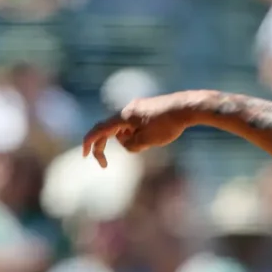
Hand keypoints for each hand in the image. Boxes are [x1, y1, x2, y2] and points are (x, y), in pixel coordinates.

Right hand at [81, 93, 201, 166]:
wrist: (187, 107)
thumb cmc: (168, 124)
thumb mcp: (147, 141)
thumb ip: (131, 146)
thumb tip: (126, 143)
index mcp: (123, 117)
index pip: (99, 130)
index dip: (89, 143)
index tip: (84, 155)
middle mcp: (126, 110)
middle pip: (108, 131)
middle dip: (105, 147)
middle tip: (105, 165)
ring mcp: (136, 108)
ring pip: (124, 130)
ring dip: (130, 140)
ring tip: (154, 138)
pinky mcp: (146, 109)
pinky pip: (135, 125)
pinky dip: (139, 134)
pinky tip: (158, 132)